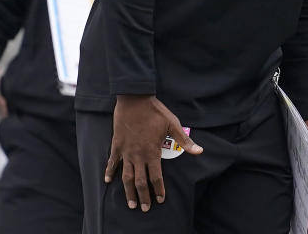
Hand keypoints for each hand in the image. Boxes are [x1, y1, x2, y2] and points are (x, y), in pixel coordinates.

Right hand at [105, 95, 201, 212]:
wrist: (134, 99)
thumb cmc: (155, 112)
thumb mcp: (173, 124)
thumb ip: (185, 140)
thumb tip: (199, 151)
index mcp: (152, 152)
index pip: (156, 177)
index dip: (159, 190)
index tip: (160, 200)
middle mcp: (138, 155)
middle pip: (140, 181)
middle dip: (143, 196)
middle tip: (145, 208)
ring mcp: (126, 151)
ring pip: (126, 176)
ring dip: (128, 191)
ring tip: (130, 204)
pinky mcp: (116, 145)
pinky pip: (112, 162)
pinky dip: (109, 172)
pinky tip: (107, 181)